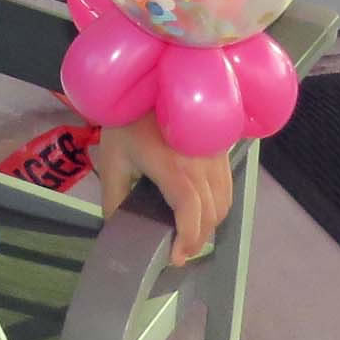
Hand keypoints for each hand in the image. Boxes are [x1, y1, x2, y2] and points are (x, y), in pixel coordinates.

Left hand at [94, 113, 233, 265]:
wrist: (152, 82)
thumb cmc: (128, 121)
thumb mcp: (112, 159)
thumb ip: (113, 196)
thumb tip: (115, 227)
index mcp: (171, 165)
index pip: (190, 209)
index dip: (188, 237)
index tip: (175, 257)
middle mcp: (200, 163)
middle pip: (210, 212)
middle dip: (196, 239)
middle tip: (177, 253)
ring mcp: (215, 157)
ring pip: (224, 203)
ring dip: (209, 225)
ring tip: (188, 237)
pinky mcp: (221, 152)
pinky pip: (227, 187)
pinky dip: (218, 207)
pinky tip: (200, 213)